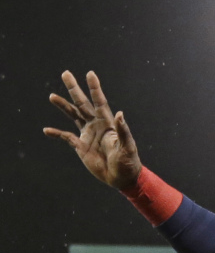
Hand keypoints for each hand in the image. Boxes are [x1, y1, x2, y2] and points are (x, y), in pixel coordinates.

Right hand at [43, 71, 141, 189]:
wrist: (122, 178)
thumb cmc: (128, 162)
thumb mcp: (127, 146)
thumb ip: (122, 131)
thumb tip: (119, 114)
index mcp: (108, 123)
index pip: (100, 102)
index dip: (95, 88)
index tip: (90, 74)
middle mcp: (96, 125)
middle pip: (82, 103)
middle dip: (74, 89)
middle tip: (66, 74)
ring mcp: (88, 134)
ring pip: (73, 115)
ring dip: (63, 106)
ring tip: (52, 96)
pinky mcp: (81, 146)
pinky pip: (66, 137)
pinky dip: (57, 133)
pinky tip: (47, 130)